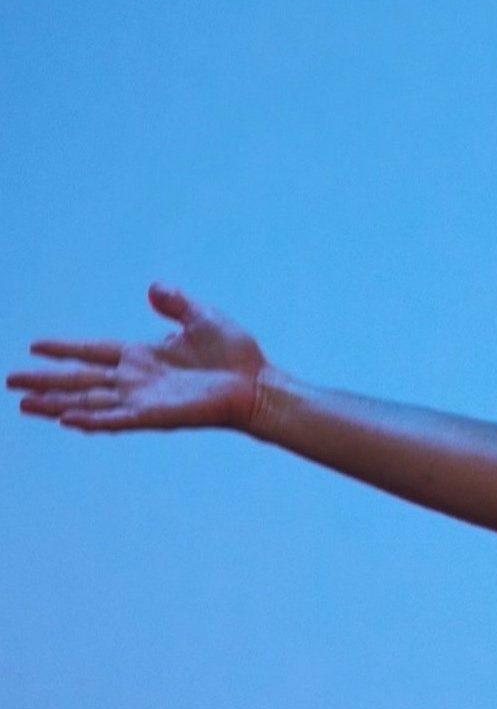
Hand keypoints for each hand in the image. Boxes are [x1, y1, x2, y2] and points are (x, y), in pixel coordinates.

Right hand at [10, 283, 266, 432]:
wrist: (260, 385)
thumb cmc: (236, 356)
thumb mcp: (201, 318)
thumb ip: (175, 304)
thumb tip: (154, 288)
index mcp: (142, 356)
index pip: (92, 351)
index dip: (64, 349)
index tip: (34, 347)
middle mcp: (137, 380)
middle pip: (80, 380)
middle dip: (45, 382)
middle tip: (9, 383)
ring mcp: (144, 399)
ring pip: (90, 402)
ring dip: (56, 404)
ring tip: (24, 405)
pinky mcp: (157, 415)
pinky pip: (117, 419)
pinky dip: (92, 420)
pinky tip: (66, 420)